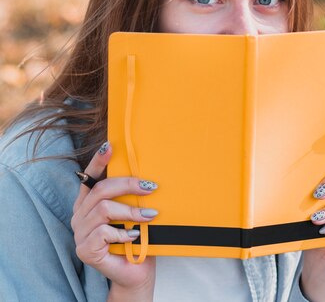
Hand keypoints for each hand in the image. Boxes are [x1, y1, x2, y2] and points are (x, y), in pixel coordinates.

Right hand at [71, 142, 156, 295]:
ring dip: (130, 212)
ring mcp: (80, 233)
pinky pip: (104, 232)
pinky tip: (134, 237)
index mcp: (88, 202)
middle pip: (100, 190)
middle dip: (127, 184)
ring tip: (149, 216)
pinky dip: (123, 233)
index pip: (90, 177)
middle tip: (150, 187)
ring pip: (104, 209)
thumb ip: (129, 194)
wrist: (136, 273)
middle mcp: (80, 215)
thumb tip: (144, 172)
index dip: (98, 161)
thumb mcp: (132, 211)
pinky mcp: (85, 249)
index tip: (110, 146)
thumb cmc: (135, 238)